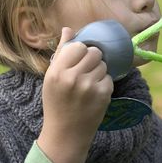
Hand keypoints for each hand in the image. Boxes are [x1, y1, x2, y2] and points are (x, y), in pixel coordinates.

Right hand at [37, 27, 113, 162]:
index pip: (78, 46)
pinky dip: (104, 84)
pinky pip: (109, 78)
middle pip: (94, 52)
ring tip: (88, 85)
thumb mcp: (52, 77)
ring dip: (99, 72)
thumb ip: (61, 51)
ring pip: (103, 65)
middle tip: (86, 72)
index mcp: (57, 71)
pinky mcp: (103, 95)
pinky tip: (94, 94)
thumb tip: (68, 29)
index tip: (78, 61)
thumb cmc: (57, 102)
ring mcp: (88, 86)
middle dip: (93, 60)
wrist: (65, 133)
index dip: (81, 52)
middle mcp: (72, 77)